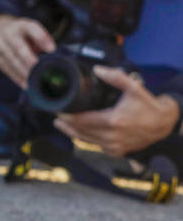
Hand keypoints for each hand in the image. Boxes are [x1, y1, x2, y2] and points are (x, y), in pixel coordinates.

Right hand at [0, 14, 55, 87]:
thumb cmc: (17, 32)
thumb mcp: (28, 29)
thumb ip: (39, 40)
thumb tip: (50, 56)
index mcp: (20, 24)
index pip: (31, 28)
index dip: (41, 38)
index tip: (52, 49)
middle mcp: (6, 32)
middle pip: (19, 47)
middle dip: (29, 59)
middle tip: (40, 70)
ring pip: (12, 60)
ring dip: (24, 72)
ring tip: (35, 81)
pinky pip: (5, 68)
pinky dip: (16, 77)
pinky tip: (25, 83)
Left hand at [55, 67, 181, 157]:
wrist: (165, 124)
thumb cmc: (149, 106)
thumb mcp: (135, 88)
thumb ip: (116, 77)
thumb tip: (97, 69)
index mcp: (114, 121)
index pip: (82, 121)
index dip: (67, 117)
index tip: (57, 110)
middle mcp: (112, 137)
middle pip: (81, 132)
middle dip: (67, 125)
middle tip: (56, 117)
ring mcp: (115, 146)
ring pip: (87, 141)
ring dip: (73, 133)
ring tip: (61, 125)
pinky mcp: (118, 151)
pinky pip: (97, 146)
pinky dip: (87, 139)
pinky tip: (79, 133)